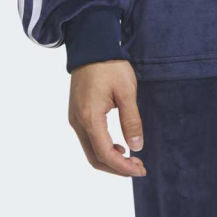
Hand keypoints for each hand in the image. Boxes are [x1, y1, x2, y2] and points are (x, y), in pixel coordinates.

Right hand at [68, 59, 146, 176]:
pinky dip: (103, 148)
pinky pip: (88, 140)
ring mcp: (75, 119)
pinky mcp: (76, 115)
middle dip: (117, 168)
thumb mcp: (126, 91)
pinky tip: (118, 146)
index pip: (105, 154)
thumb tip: (136, 147)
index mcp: (90, 118)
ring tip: (131, 159)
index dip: (123, 167)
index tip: (141, 170)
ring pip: (90, 151)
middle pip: (95, 158)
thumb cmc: (110, 66)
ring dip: (110, 159)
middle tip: (139, 167)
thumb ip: (131, 120)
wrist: (91, 47)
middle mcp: (78, 123)